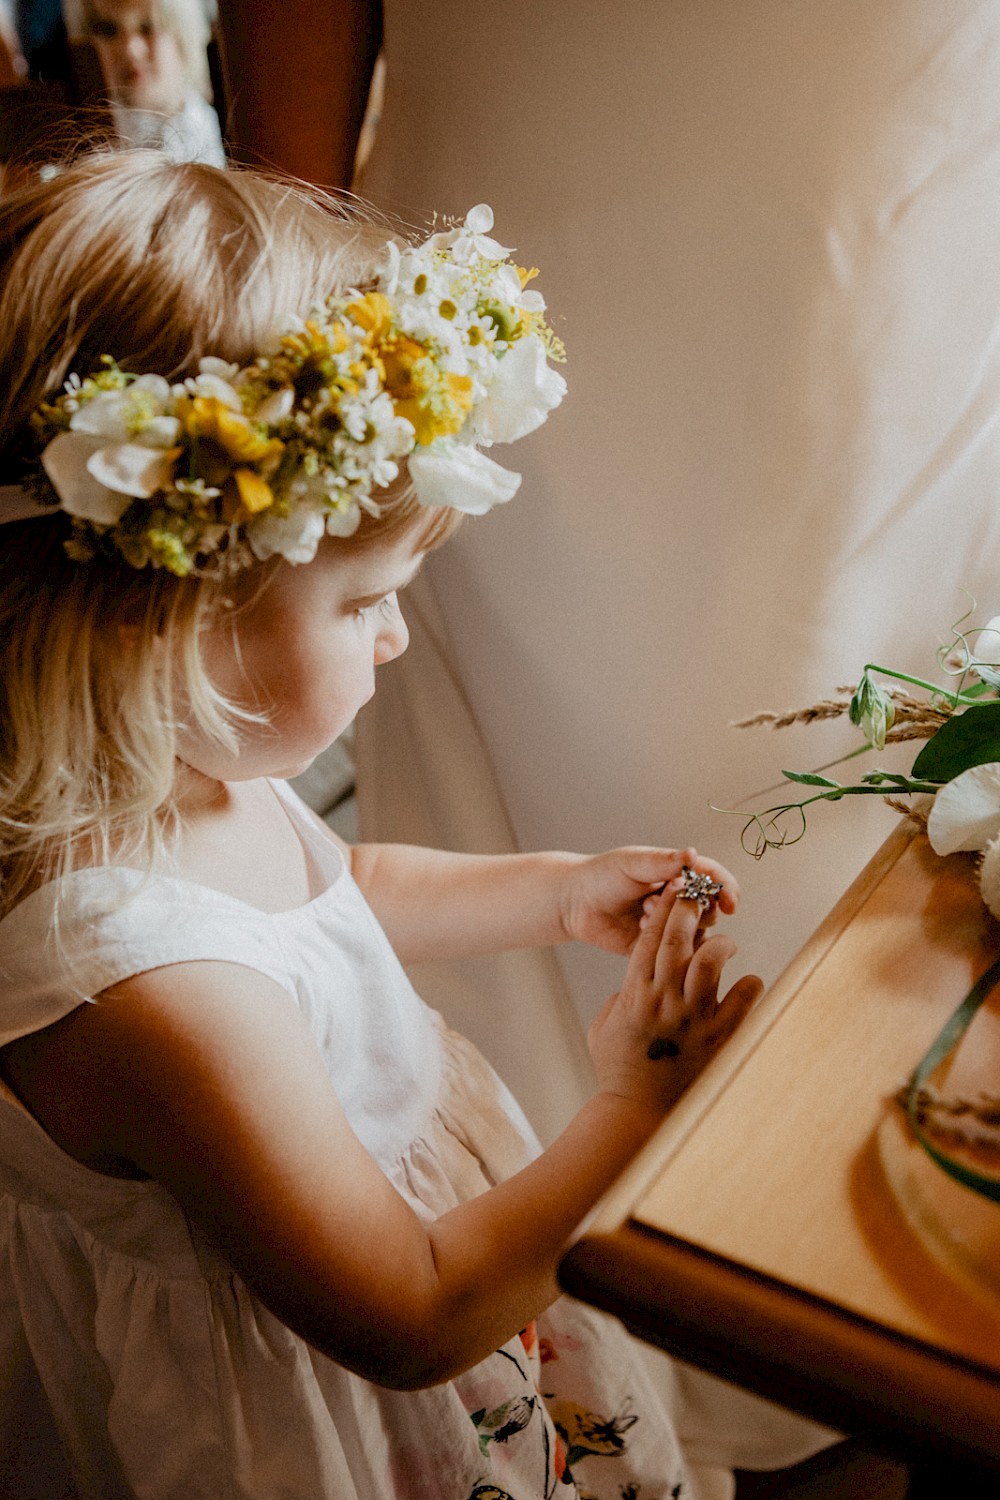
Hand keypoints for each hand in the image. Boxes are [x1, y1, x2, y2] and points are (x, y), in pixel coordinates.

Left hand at [559, 846, 739, 954]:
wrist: (575, 903)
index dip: (728, 890)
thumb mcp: (632, 863)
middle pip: (711, 907)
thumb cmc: (602, 875)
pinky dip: (665, 940)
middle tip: (658, 899)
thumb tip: (693, 853)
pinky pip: (677, 951)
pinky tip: (641, 927)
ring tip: (644, 912)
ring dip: (676, 923)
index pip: (715, 879)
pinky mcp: (658, 946)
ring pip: (697, 931)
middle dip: (694, 907)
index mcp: (678, 873)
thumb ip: (663, 861)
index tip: (731, 902)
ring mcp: (670, 923)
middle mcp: (679, 899)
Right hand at [587, 875, 760, 1119]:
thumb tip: (634, 985)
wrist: (636, 1110)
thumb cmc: (619, 1070)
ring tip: (725, 944)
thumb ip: (620, 999)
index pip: (648, 940)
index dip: (662, 911)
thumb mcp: (605, 1026)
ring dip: (721, 944)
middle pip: (677, 942)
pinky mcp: (717, 1039)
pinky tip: (748, 985)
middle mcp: (662, 1000)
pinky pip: (742, 1000)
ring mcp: (691, 1019)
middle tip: (701, 895)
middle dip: (688, 911)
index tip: (673, 890)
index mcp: (633, 993)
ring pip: (711, 962)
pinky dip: (749, 985)